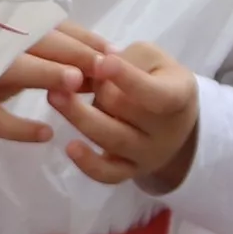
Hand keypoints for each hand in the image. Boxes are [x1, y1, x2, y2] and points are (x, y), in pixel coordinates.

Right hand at [0, 24, 100, 144]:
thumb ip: (36, 54)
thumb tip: (90, 61)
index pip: (43, 23)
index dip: (79, 35)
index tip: (110, 50)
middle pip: (32, 40)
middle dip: (73, 53)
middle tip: (106, 68)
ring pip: (11, 68)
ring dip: (45, 73)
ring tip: (76, 83)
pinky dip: (18, 127)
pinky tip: (45, 133)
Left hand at [53, 41, 201, 192]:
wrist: (173, 120)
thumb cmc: (158, 79)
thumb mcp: (153, 59)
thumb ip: (126, 60)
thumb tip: (91, 70)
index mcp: (178, 96)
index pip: (155, 92)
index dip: (128, 78)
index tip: (102, 62)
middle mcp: (166, 131)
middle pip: (126, 112)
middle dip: (98, 89)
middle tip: (71, 72)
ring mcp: (148, 155)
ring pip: (112, 141)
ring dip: (81, 118)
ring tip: (54, 96)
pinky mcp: (129, 171)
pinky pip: (109, 174)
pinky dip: (88, 164)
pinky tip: (70, 147)